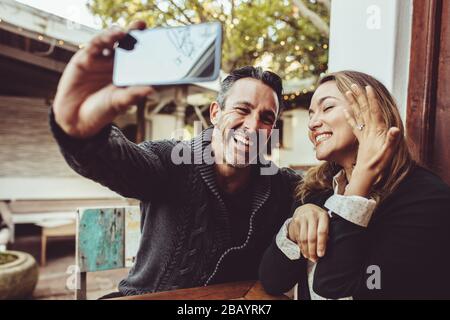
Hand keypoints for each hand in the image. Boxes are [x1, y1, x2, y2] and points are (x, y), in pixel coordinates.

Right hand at [53, 21, 154, 137]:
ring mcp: (100, 60)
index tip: (158, 39)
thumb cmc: (101, 111)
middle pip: (127, 43)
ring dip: (118, 34)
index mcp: (128, 73)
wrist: (75, 119)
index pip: (140, 56)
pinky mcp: (85, 59)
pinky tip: (110, 37)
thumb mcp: (119, 103)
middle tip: (141, 24)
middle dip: (134, 32)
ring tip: (124, 32)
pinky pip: (94, 45)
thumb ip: (133, 95)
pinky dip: (102, 39)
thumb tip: (152, 91)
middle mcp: (116, 64)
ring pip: (110, 41)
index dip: (148, 46)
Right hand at [287, 204, 328, 262]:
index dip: (321, 245)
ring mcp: (302, 218)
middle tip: (315, 259)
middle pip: (311, 237)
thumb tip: (323, 248)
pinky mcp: (295, 222)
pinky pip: (298, 238)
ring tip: (310, 257)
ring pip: (303, 239)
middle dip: (313, 250)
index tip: (321, 255)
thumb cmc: (318, 218)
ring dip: (306, 250)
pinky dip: (301, 247)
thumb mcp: (325, 221)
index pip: (322, 232)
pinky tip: (304, 252)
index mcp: (322, 215)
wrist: (305, 208)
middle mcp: (311, 215)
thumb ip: (326, 232)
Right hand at [343, 85, 399, 195]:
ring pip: (360, 114)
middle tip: (354, 85)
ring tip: (347, 93)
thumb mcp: (386, 154)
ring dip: (354, 103)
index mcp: (378, 130)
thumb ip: (391, 141)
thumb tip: (396, 129)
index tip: (367, 88)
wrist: (370, 175)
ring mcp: (367, 133)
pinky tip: (346, 111)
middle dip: (360, 96)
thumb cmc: (377, 167)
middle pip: (366, 109)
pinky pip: (356, 125)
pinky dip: (350, 117)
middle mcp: (373, 129)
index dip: (371, 99)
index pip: (374, 111)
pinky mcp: (363, 139)